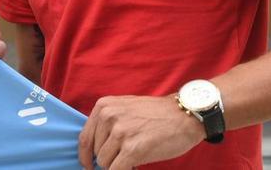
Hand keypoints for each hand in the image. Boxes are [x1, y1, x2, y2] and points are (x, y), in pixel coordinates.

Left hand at [78, 95, 204, 168]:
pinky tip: (134, 167)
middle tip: (126, 158)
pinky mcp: (133, 149)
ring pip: (105, 163)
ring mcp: (120, 133)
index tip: (88, 165)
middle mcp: (109, 117)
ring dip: (118, 166)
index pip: (85, 138)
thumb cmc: (157, 115)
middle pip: (96, 153)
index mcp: (104, 107)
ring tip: (134, 158)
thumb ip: (108, 123)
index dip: (85, 156)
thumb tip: (93, 150)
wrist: (186, 115)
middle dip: (109, 160)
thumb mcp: (125, 108)